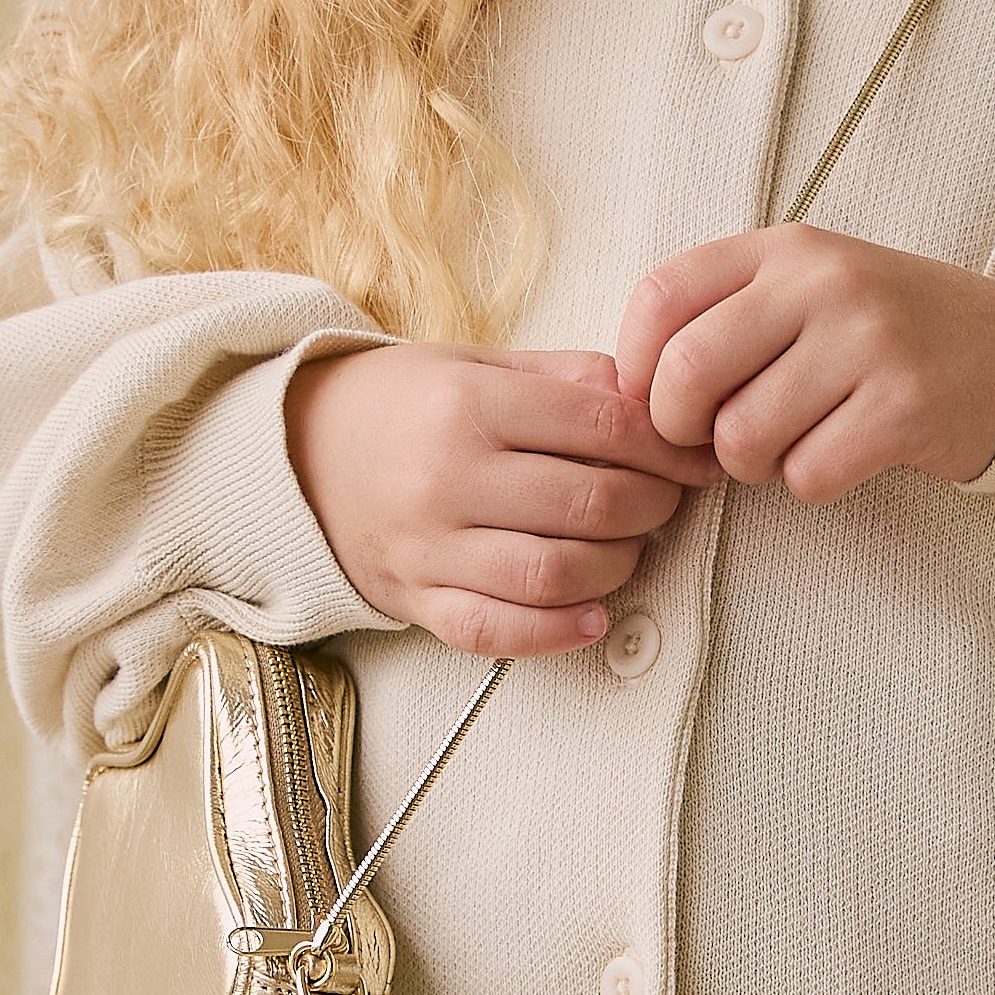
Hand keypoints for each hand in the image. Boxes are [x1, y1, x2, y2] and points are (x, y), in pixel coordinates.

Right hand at [286, 343, 712, 656]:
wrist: (299, 454)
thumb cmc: (405, 404)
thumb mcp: (478, 362)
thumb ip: (565, 376)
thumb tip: (651, 397)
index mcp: (470, 403)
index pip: (601, 426)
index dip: (667, 447)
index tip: (696, 458)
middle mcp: (449, 476)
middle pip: (591, 501)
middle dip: (653, 504)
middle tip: (667, 500)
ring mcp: (430, 546)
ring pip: (555, 572)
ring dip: (619, 565)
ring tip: (630, 546)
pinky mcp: (417, 600)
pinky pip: (498, 630)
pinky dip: (557, 631)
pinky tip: (595, 615)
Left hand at [613, 233, 994, 503]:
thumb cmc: (882, 334)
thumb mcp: (805, 290)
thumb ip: (722, 316)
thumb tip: (625, 390)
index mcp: (784, 248)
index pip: (659, 299)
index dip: (637, 368)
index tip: (662, 400)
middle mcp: (823, 282)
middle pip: (687, 373)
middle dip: (682, 431)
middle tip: (712, 442)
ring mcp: (868, 340)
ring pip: (743, 437)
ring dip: (753, 465)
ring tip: (790, 444)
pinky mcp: (905, 406)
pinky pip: (809, 474)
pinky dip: (812, 483)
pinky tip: (842, 456)